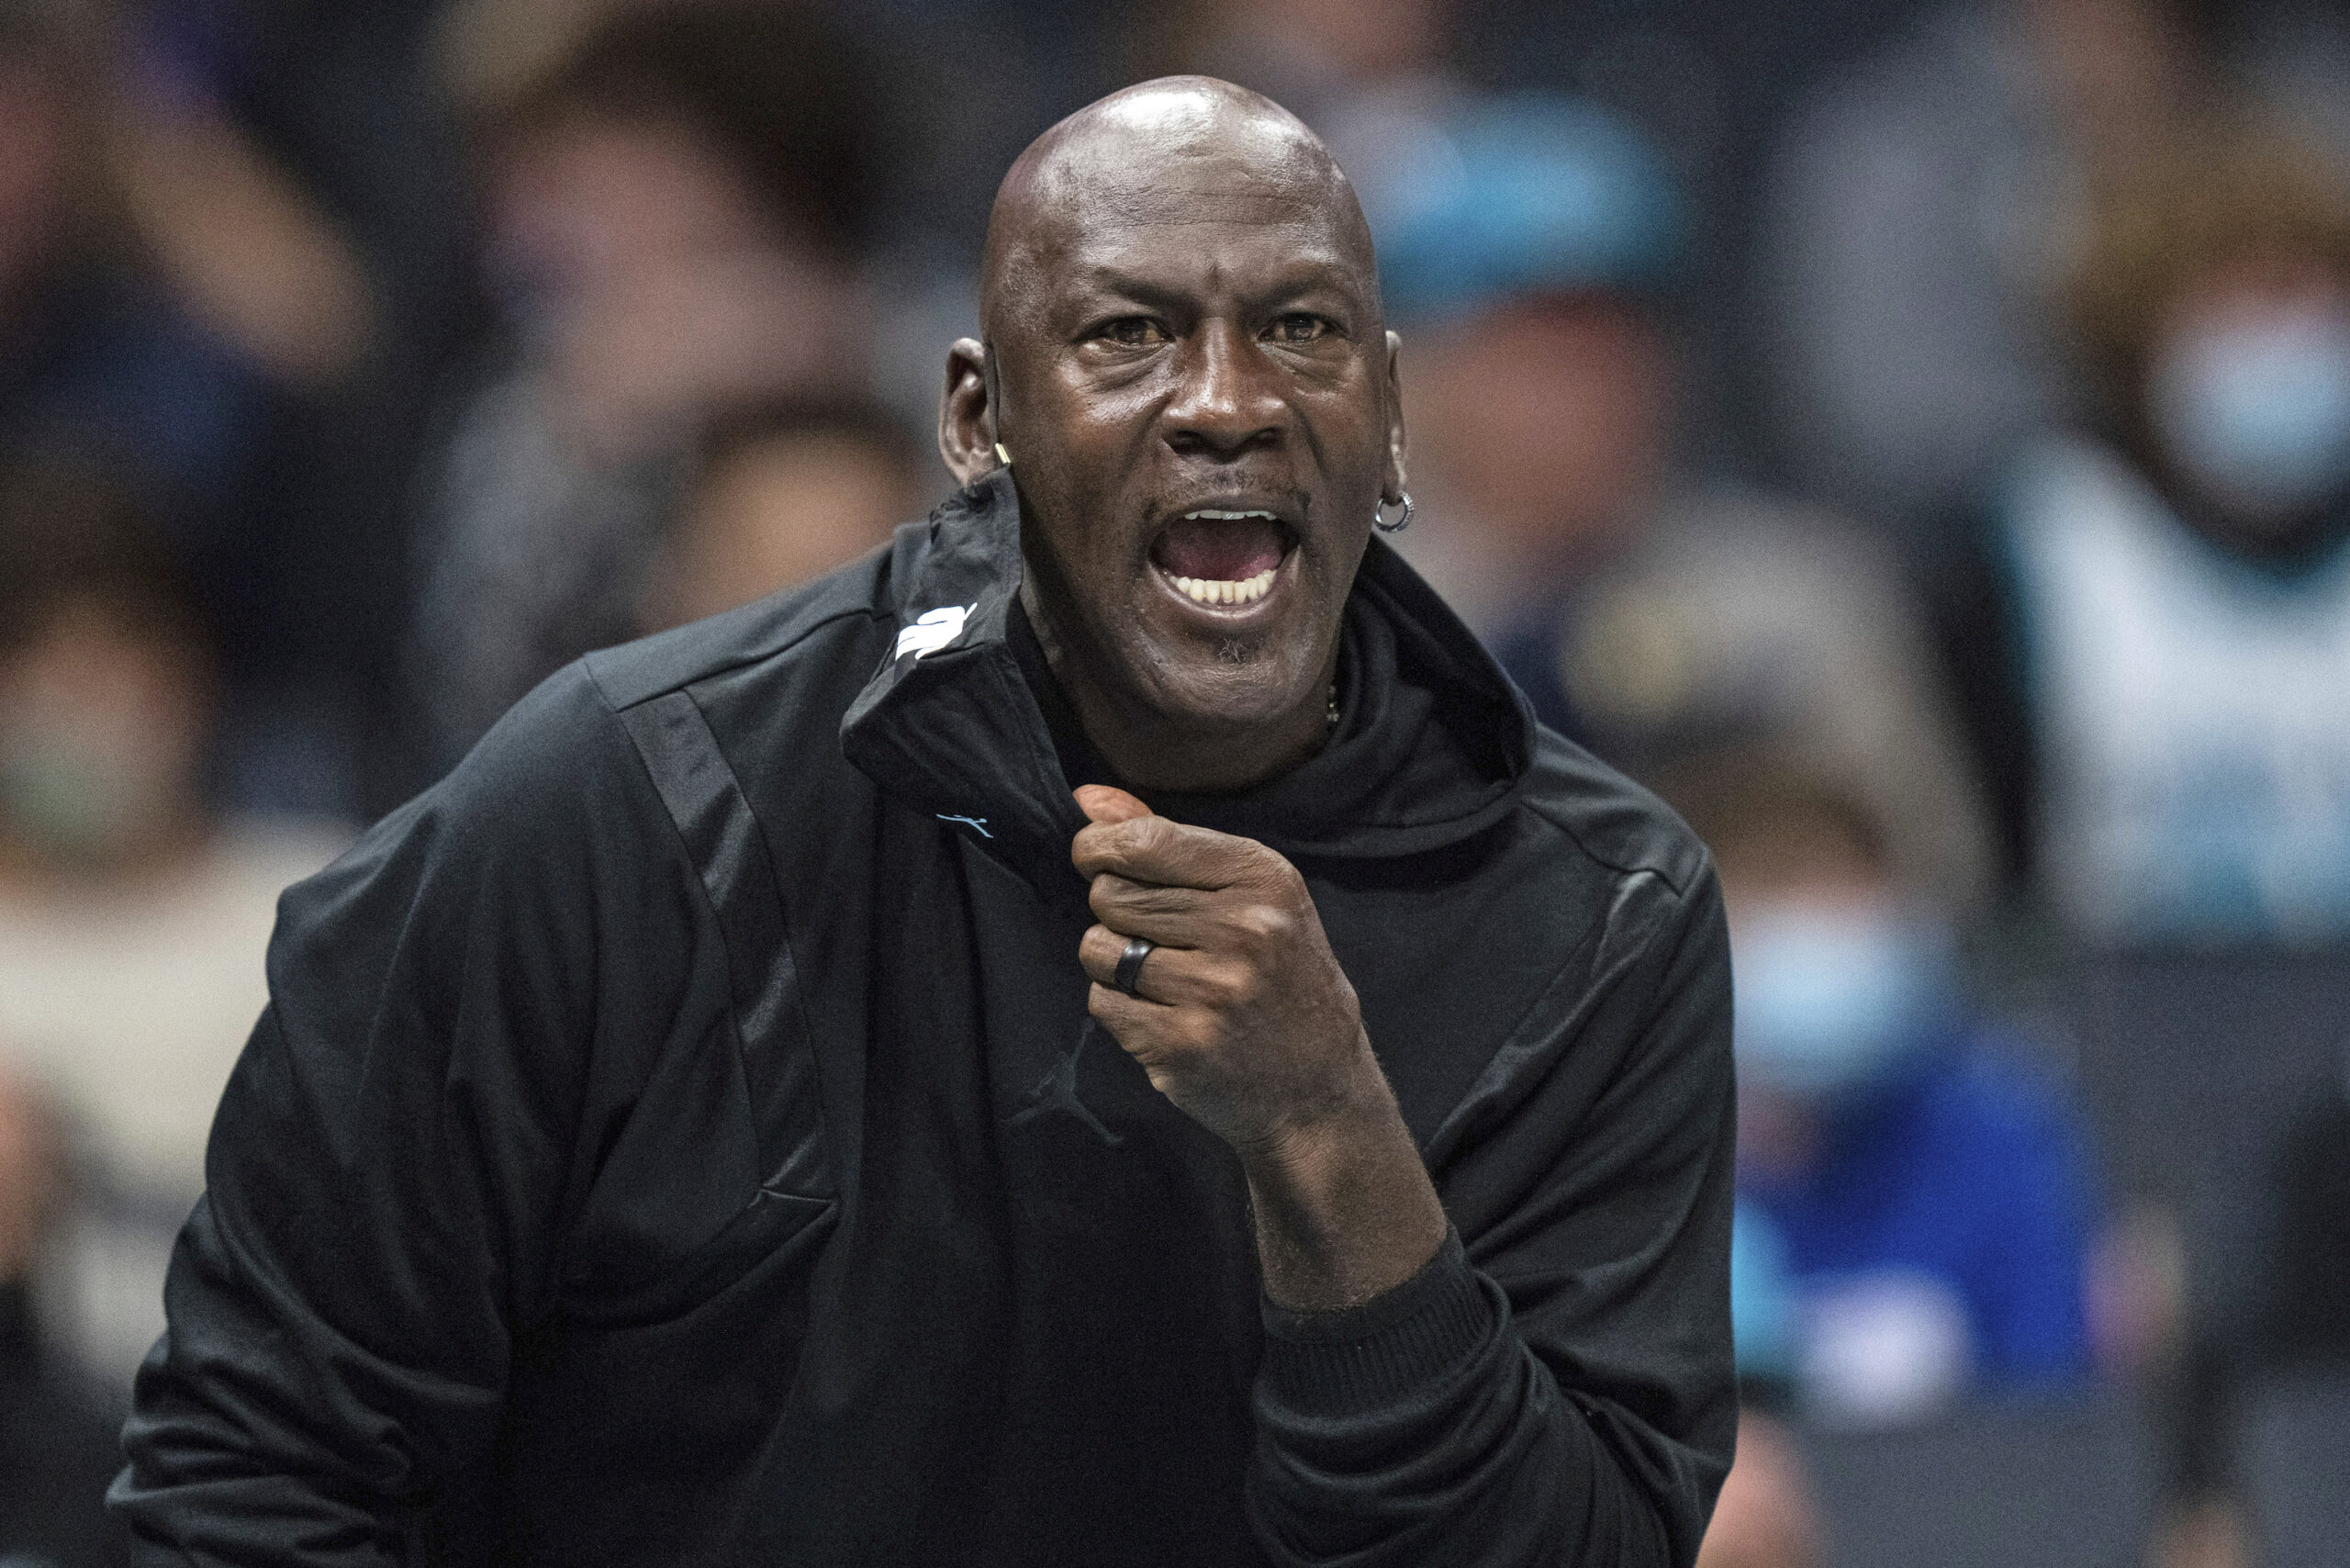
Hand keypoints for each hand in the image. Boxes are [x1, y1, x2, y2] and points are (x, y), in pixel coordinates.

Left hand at [1070, 785, 1446, 1308]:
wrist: (1317, 1089)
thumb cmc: (1281, 977)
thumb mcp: (1253, 897)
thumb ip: (1169, 841)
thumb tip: (1087, 798)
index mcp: (1263, 880)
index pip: (1145, 841)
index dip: (1100, 847)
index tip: (1094, 857)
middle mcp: (1243, 931)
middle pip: (1112, 894)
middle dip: (1116, 910)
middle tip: (1158, 935)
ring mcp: (1211, 992)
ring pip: (1098, 948)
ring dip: (1113, 961)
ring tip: (1161, 976)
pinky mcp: (1180, 1044)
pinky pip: (1103, 1002)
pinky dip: (1119, 1007)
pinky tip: (1164, 1014)